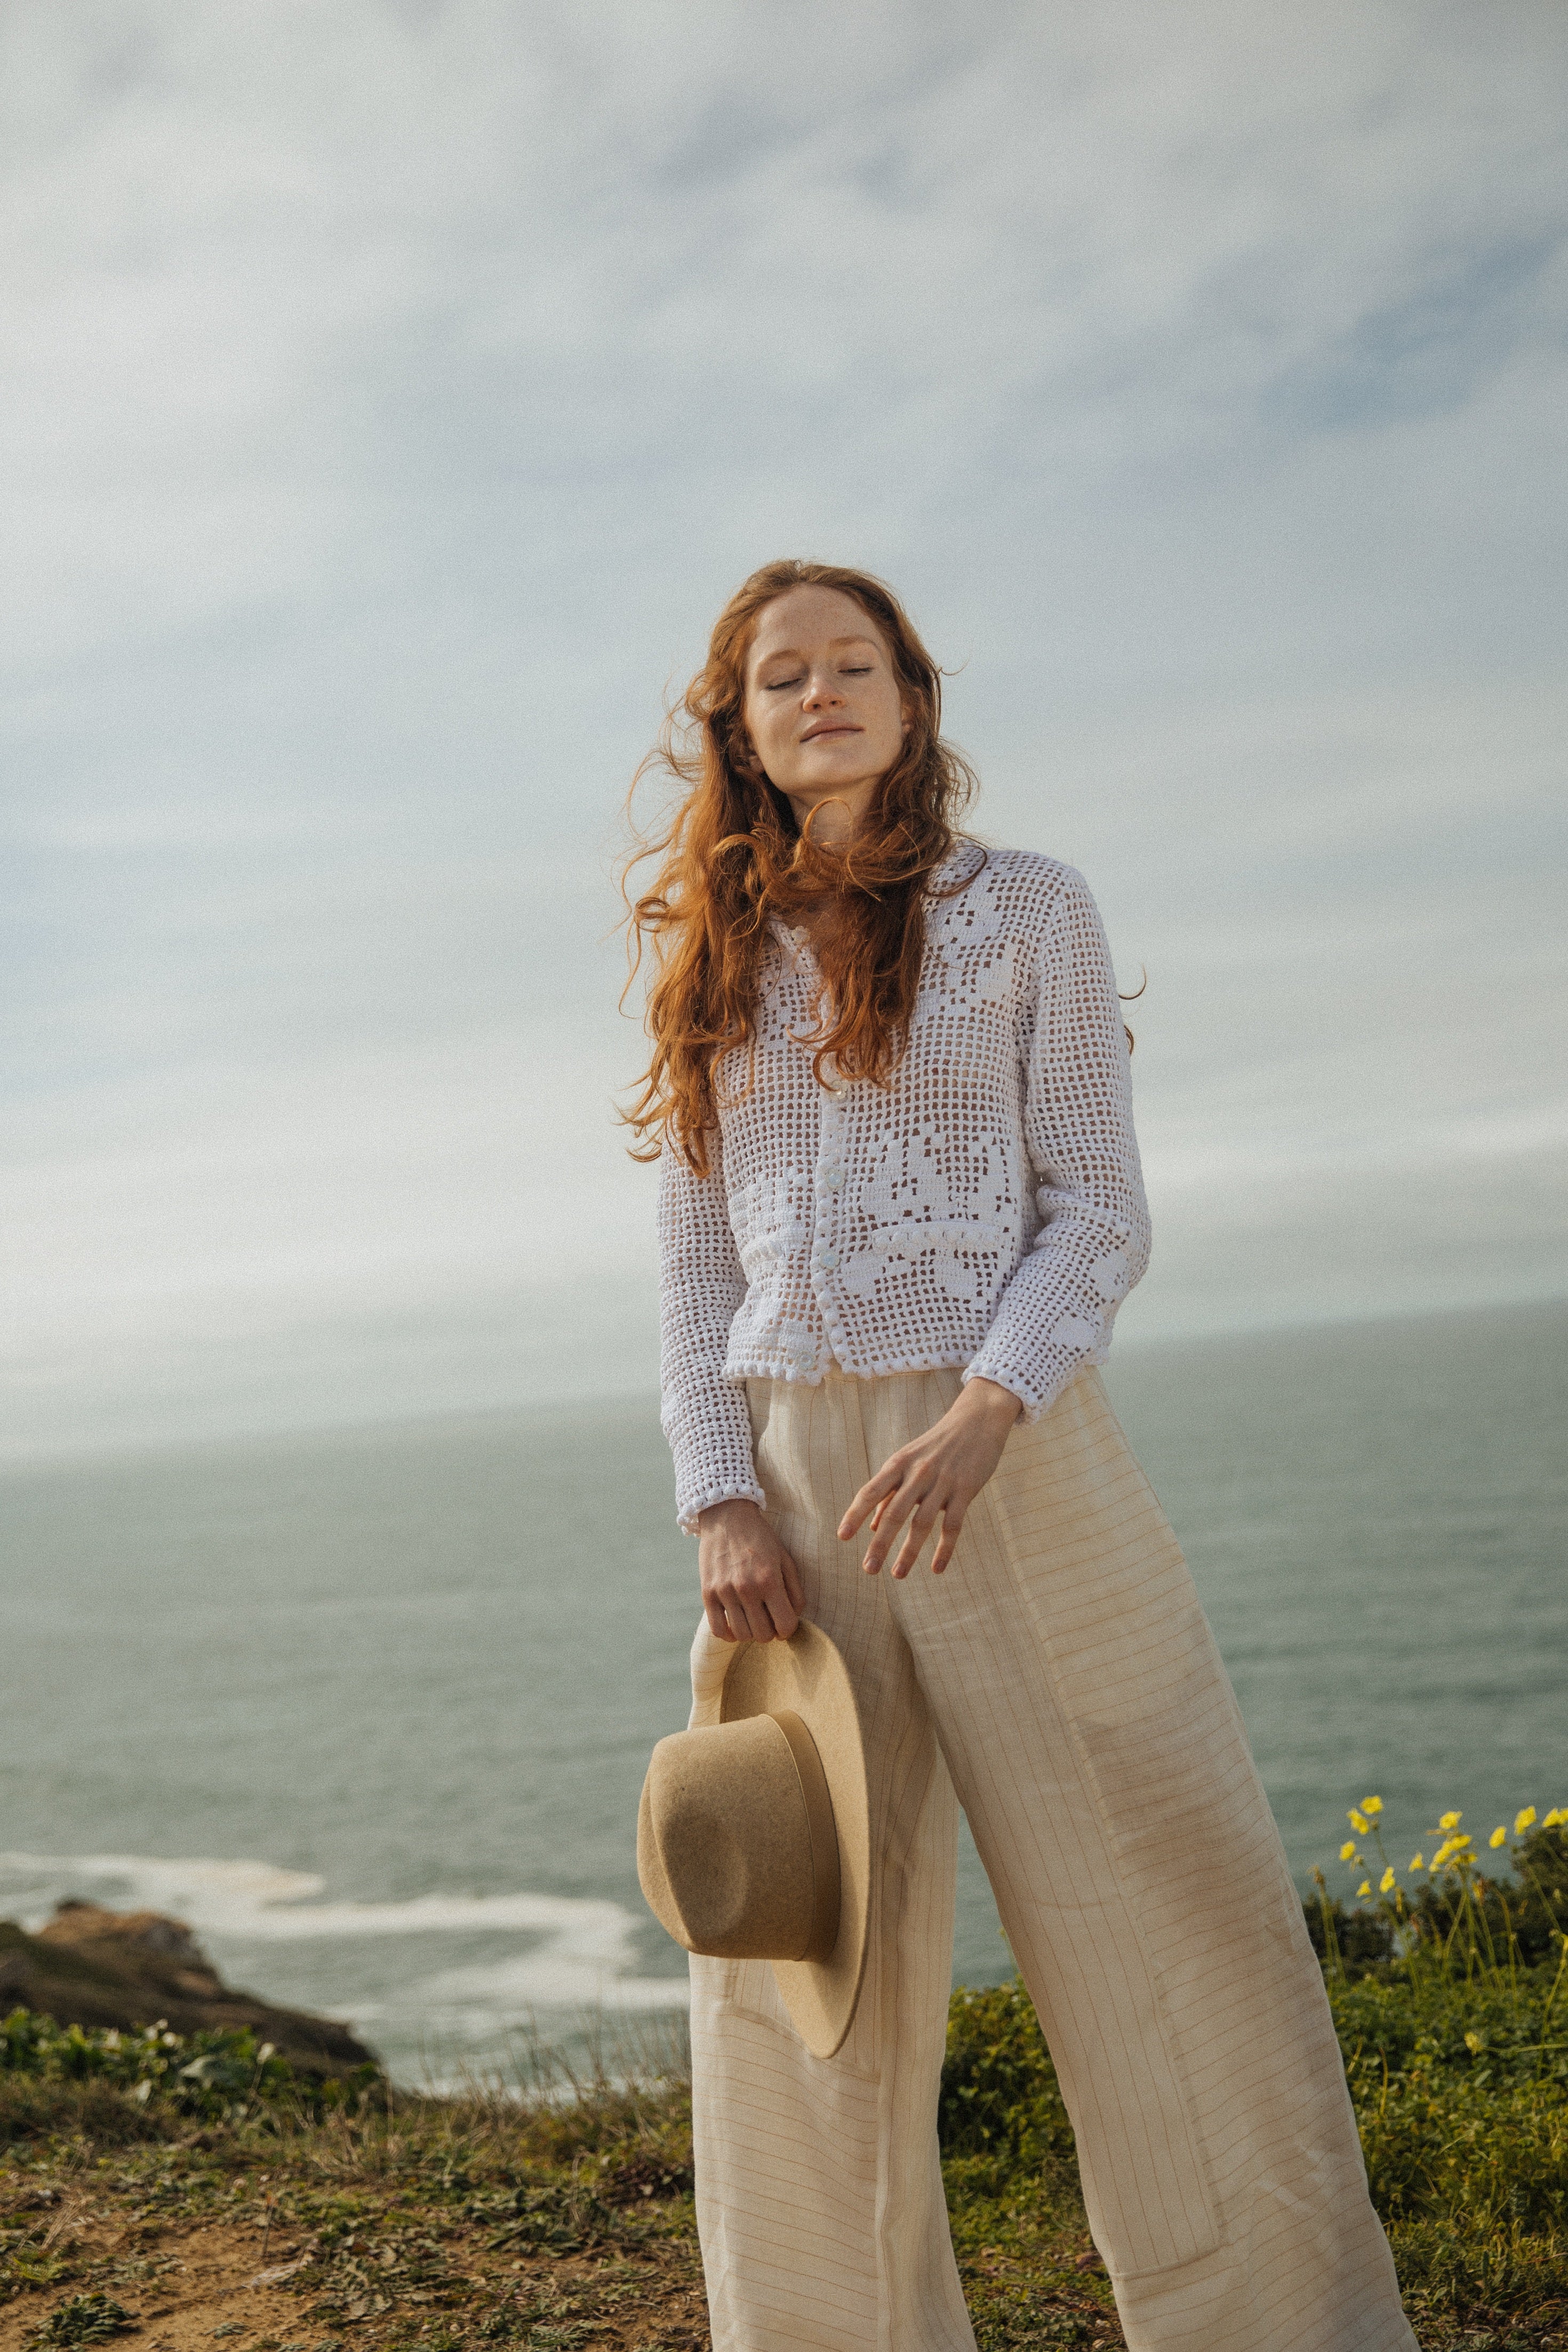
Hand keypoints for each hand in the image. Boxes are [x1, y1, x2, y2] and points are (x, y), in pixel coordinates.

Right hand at [698, 1498, 805, 1642]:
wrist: (726, 1515)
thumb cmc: (760, 1538)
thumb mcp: (784, 1558)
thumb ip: (794, 1590)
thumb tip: (794, 1616)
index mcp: (770, 1579)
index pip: (785, 1626)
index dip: (788, 1628)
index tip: (784, 1621)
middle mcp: (747, 1588)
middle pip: (763, 1635)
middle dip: (770, 1631)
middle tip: (768, 1618)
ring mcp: (724, 1592)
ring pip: (741, 1635)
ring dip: (750, 1631)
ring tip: (752, 1618)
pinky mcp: (707, 1593)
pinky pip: (718, 1629)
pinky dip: (728, 1632)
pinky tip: (735, 1622)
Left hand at [838, 1378, 1022, 1579]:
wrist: (977, 1421)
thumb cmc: (936, 1445)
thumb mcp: (908, 1461)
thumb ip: (890, 1492)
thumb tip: (872, 1527)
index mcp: (899, 1463)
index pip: (871, 1491)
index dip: (855, 1514)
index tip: (842, 1537)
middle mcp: (918, 1472)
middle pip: (894, 1513)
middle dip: (880, 1543)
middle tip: (868, 1569)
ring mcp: (943, 1481)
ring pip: (923, 1523)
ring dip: (909, 1551)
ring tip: (897, 1574)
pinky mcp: (966, 1489)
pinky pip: (953, 1525)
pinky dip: (944, 1549)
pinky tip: (937, 1569)